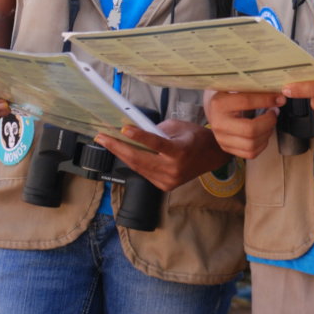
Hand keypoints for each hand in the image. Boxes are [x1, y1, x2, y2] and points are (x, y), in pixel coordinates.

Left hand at [93, 119, 228, 191]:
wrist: (212, 156)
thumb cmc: (195, 137)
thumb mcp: (178, 126)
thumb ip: (157, 130)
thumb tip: (135, 131)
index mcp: (179, 151)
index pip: (156, 144)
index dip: (139, 136)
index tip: (123, 129)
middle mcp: (173, 169)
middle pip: (140, 159)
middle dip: (118, 147)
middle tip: (101, 137)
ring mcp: (168, 180)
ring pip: (138, 167)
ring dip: (121, 155)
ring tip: (107, 143)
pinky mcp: (165, 186)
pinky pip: (144, 172)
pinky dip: (133, 162)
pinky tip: (122, 152)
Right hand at [203, 90, 284, 158]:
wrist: (214, 111)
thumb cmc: (228, 97)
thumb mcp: (235, 88)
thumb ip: (252, 89)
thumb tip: (277, 94)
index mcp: (219, 104)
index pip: (247, 101)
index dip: (266, 100)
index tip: (279, 99)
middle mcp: (219, 124)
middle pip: (250, 129)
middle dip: (269, 121)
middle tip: (274, 112)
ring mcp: (222, 139)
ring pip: (252, 144)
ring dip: (267, 133)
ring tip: (269, 122)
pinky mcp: (228, 149)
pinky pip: (251, 153)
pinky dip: (262, 144)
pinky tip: (263, 133)